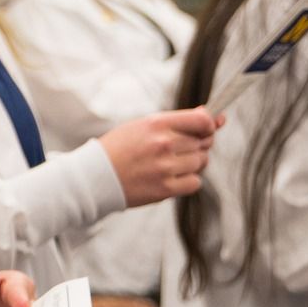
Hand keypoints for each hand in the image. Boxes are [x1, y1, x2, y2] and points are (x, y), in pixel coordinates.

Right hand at [99, 108, 219, 205]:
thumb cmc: (119, 148)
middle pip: (203, 143)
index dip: (209, 125)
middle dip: (196, 145)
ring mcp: (165, 167)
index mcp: (156, 124)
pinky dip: (188, 181)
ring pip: (201, 162)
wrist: (93, 176)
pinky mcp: (165, 189)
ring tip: (169, 164)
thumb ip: (177, 122)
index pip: (201, 120)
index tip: (206, 129)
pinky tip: (170, 178)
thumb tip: (214, 118)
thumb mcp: (143, 126)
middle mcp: (163, 143)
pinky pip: (195, 182)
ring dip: (191, 164)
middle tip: (176, 150)